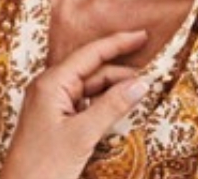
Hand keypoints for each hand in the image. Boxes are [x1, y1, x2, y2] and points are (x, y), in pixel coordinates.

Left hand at [0, 30, 149, 178]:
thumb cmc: (45, 163)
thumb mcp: (83, 134)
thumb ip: (111, 106)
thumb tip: (140, 84)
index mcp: (51, 82)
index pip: (89, 54)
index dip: (116, 43)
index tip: (141, 34)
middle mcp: (49, 86)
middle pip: (91, 69)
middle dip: (119, 69)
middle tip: (151, 74)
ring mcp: (52, 102)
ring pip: (89, 87)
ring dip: (113, 87)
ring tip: (141, 89)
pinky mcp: (56, 118)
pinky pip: (83, 102)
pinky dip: (103, 102)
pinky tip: (119, 104)